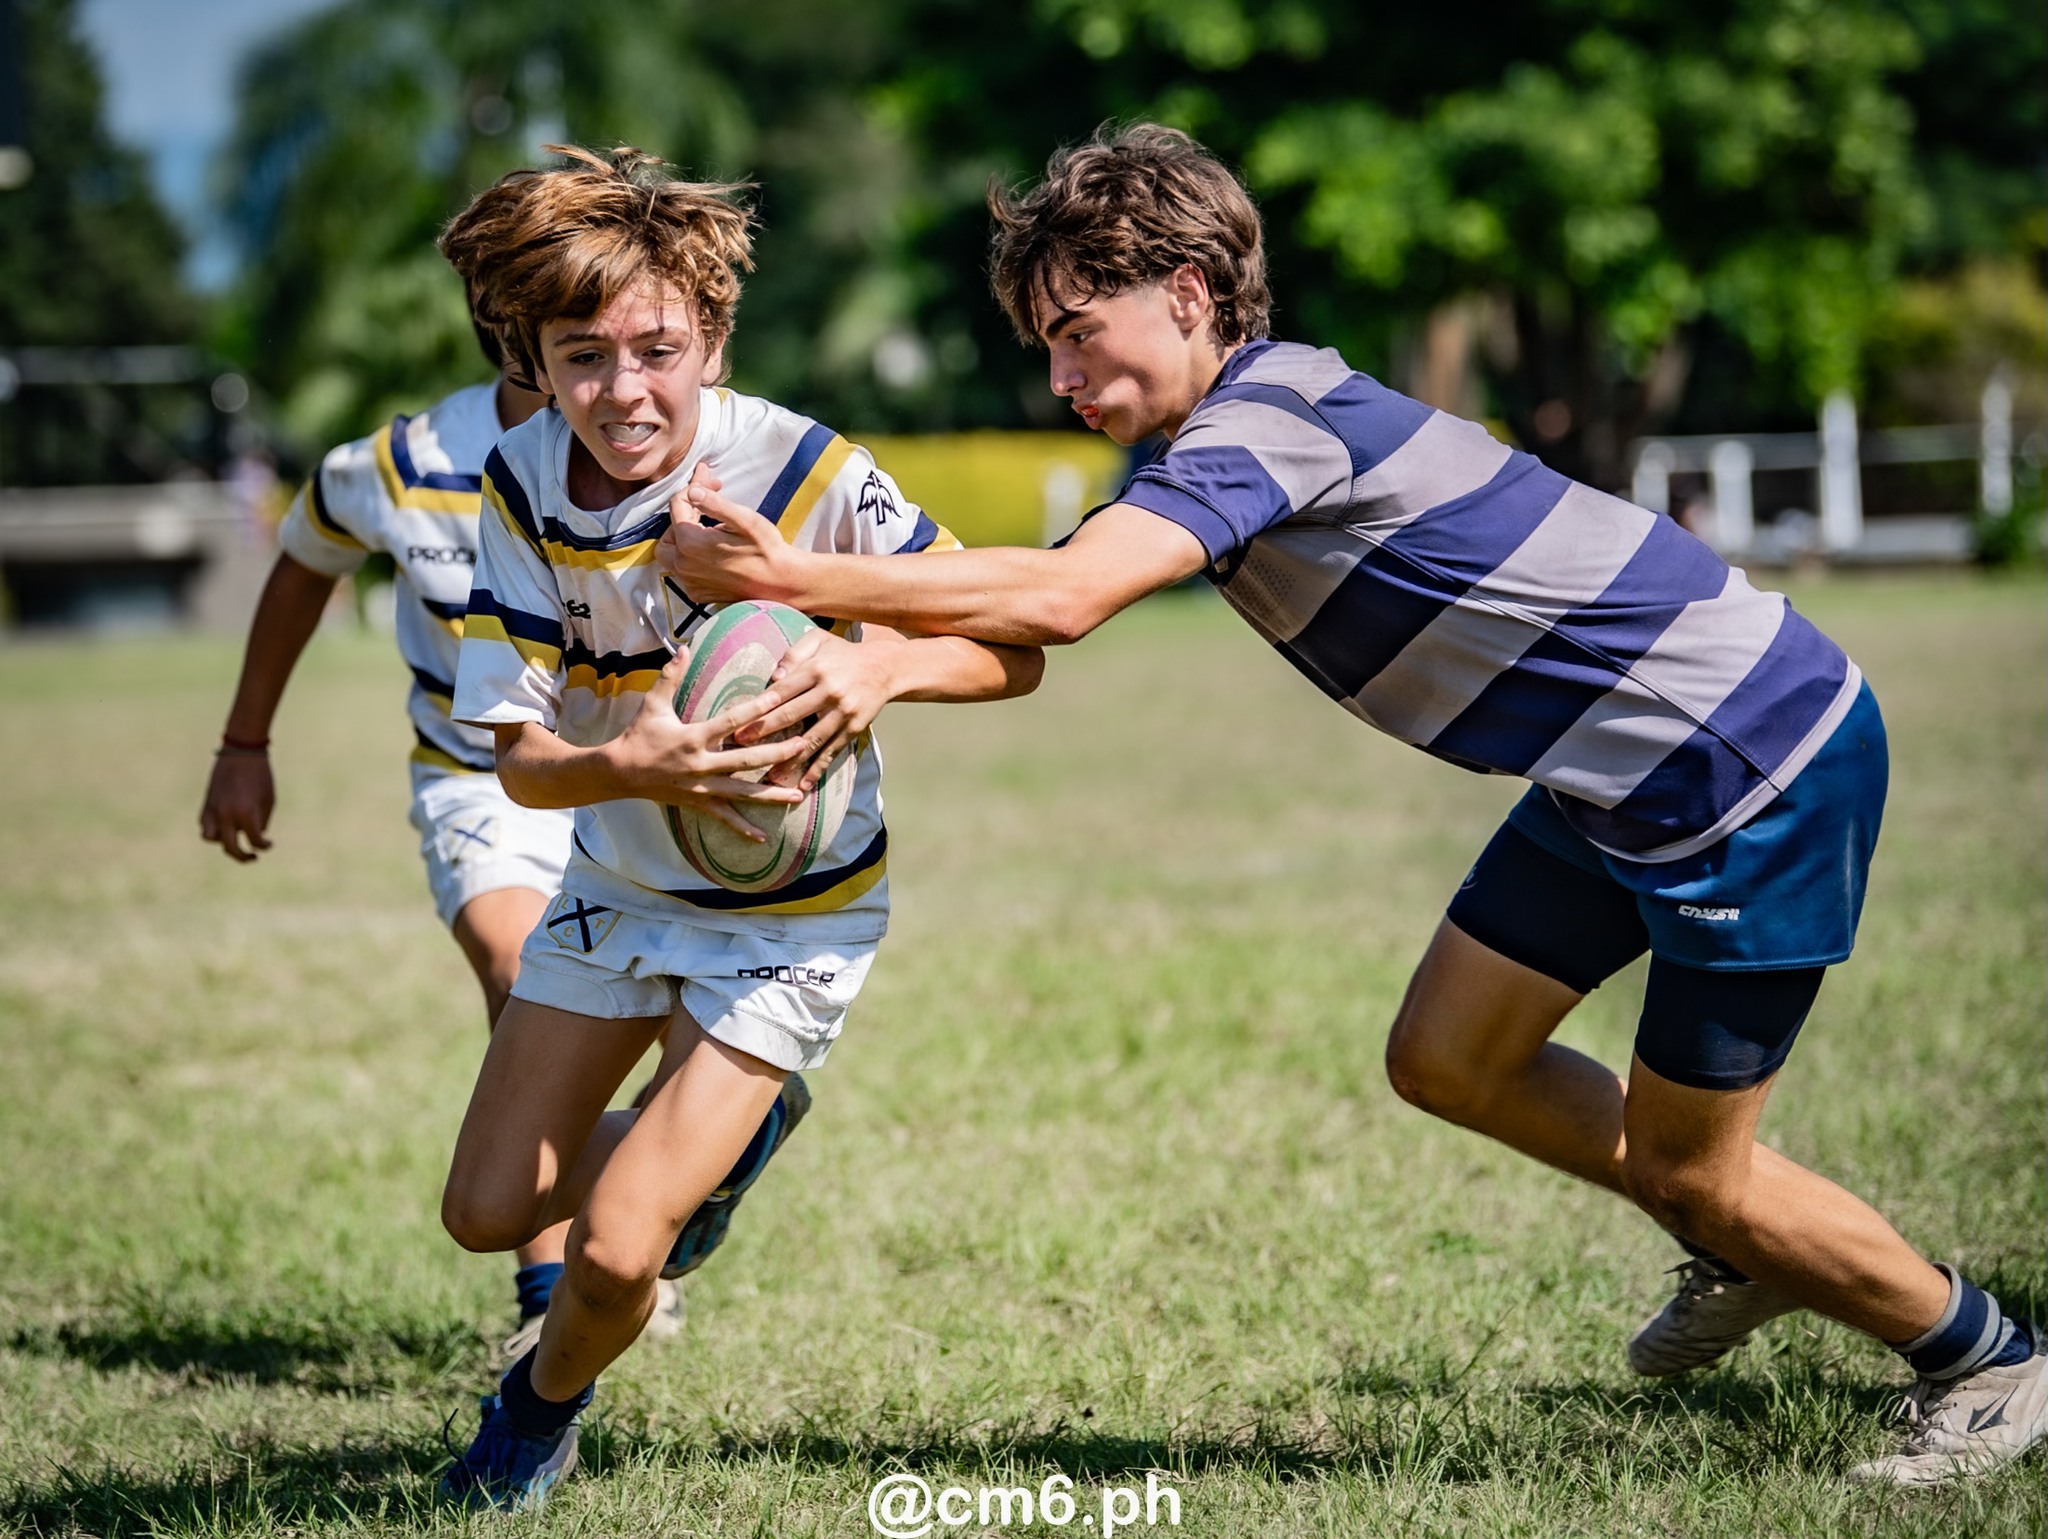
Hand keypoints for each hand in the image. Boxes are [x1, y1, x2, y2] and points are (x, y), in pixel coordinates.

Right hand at [199, 751, 275, 862]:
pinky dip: (213, 828)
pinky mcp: (206, 802)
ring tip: (235, 837)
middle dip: (242, 857)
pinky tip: (226, 825)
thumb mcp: (268, 799)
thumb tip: (256, 836)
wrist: (242, 752)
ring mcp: (213, 809)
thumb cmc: (261, 775)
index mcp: (247, 813)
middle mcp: (227, 814)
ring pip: (210, 838)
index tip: (269, 844)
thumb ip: (261, 821)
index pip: (254, 841)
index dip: (264, 846)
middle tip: (253, 857)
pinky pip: (205, 824)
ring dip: (223, 841)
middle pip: (230, 848)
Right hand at [607, 648, 807, 840]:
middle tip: (804, 745)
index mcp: (692, 738)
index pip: (730, 722)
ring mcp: (701, 787)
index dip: (755, 709)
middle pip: (745, 760)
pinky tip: (764, 837)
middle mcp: (700, 765)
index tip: (779, 698)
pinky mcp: (698, 803)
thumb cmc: (639, 735)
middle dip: (777, 754)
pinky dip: (743, 828)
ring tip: (798, 795)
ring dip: (771, 795)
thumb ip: (670, 676)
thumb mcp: (653, 704)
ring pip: (742, 793)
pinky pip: (724, 818)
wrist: (619, 773)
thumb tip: (683, 647)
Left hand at [658, 467, 803, 605]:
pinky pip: (682, 572)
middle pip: (667, 531)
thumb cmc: (767, 550)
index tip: (713, 483)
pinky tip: (709, 552)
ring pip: (670, 554)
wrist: (781, 583)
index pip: (678, 504)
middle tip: (705, 508)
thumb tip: (693, 491)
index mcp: (691, 543)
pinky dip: (689, 559)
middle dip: (682, 515)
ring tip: (705, 528)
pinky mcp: (698, 593)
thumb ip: (715, 503)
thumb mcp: (744, 519)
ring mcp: (690, 582)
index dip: (695, 487)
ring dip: (682, 538)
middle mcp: (684, 565)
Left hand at [736, 628, 900, 790]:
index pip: (782, 690)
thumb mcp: (820, 640)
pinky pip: (833, 750)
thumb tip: (774, 678)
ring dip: (789, 759)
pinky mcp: (854, 728)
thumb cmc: (843, 654)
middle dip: (764, 732)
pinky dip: (818, 768)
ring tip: (769, 775)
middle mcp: (830, 691)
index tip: (738, 722)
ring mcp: (843, 712)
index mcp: (816, 669)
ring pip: (811, 739)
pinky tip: (804, 783)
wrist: (885, 667)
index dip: (759, 707)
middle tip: (741, 746)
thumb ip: (794, 654)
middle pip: (791, 714)